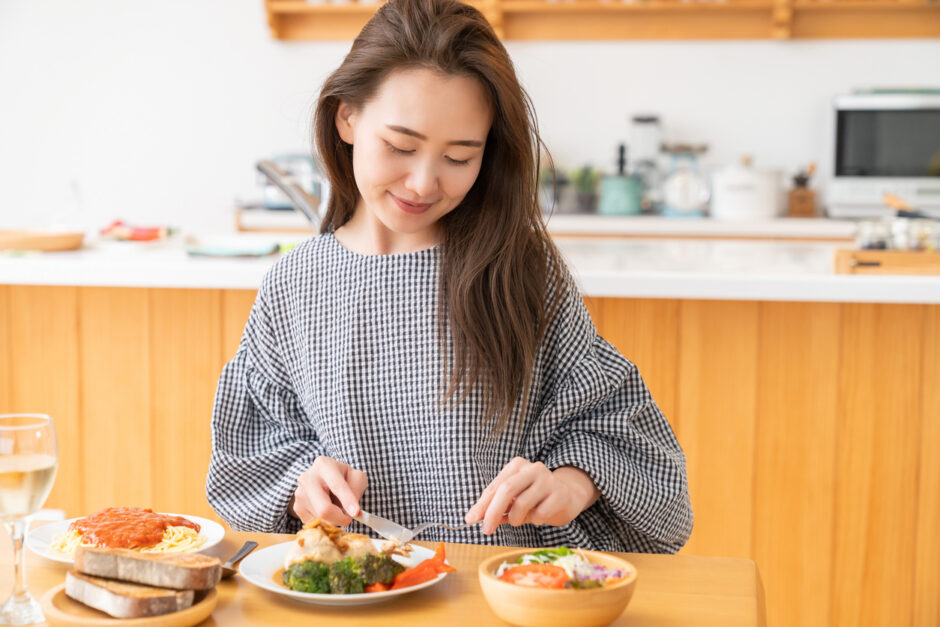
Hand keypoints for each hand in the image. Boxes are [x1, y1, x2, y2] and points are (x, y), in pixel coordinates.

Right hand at [291, 456, 367, 525]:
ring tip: (335, 506)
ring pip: (320, 518)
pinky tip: (326, 509)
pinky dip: (324, 521)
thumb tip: (352, 511)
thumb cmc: (342, 477)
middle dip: (339, 518)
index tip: (356, 512)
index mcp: (324, 465)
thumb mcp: (355, 476)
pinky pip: (314, 523)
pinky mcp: (297, 507)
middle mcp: (307, 477)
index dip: (347, 500)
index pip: (336, 485)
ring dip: (332, 519)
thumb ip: (357, 490)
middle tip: (348, 519)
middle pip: (324, 508)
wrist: (321, 479)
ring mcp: (300, 493)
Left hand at [464, 457, 599, 534]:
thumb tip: (475, 517)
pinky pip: (539, 514)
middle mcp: (533, 468)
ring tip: (518, 520)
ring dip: (515, 519)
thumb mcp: (514, 498)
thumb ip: (496, 504)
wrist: (568, 495)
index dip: (482, 504)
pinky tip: (539, 516)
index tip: (471, 519)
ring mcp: (548, 480)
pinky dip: (534, 521)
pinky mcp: (560, 494)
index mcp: (517, 466)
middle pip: (506, 490)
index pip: (495, 486)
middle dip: (493, 512)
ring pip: (522, 504)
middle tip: (487, 529)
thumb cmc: (535, 497)